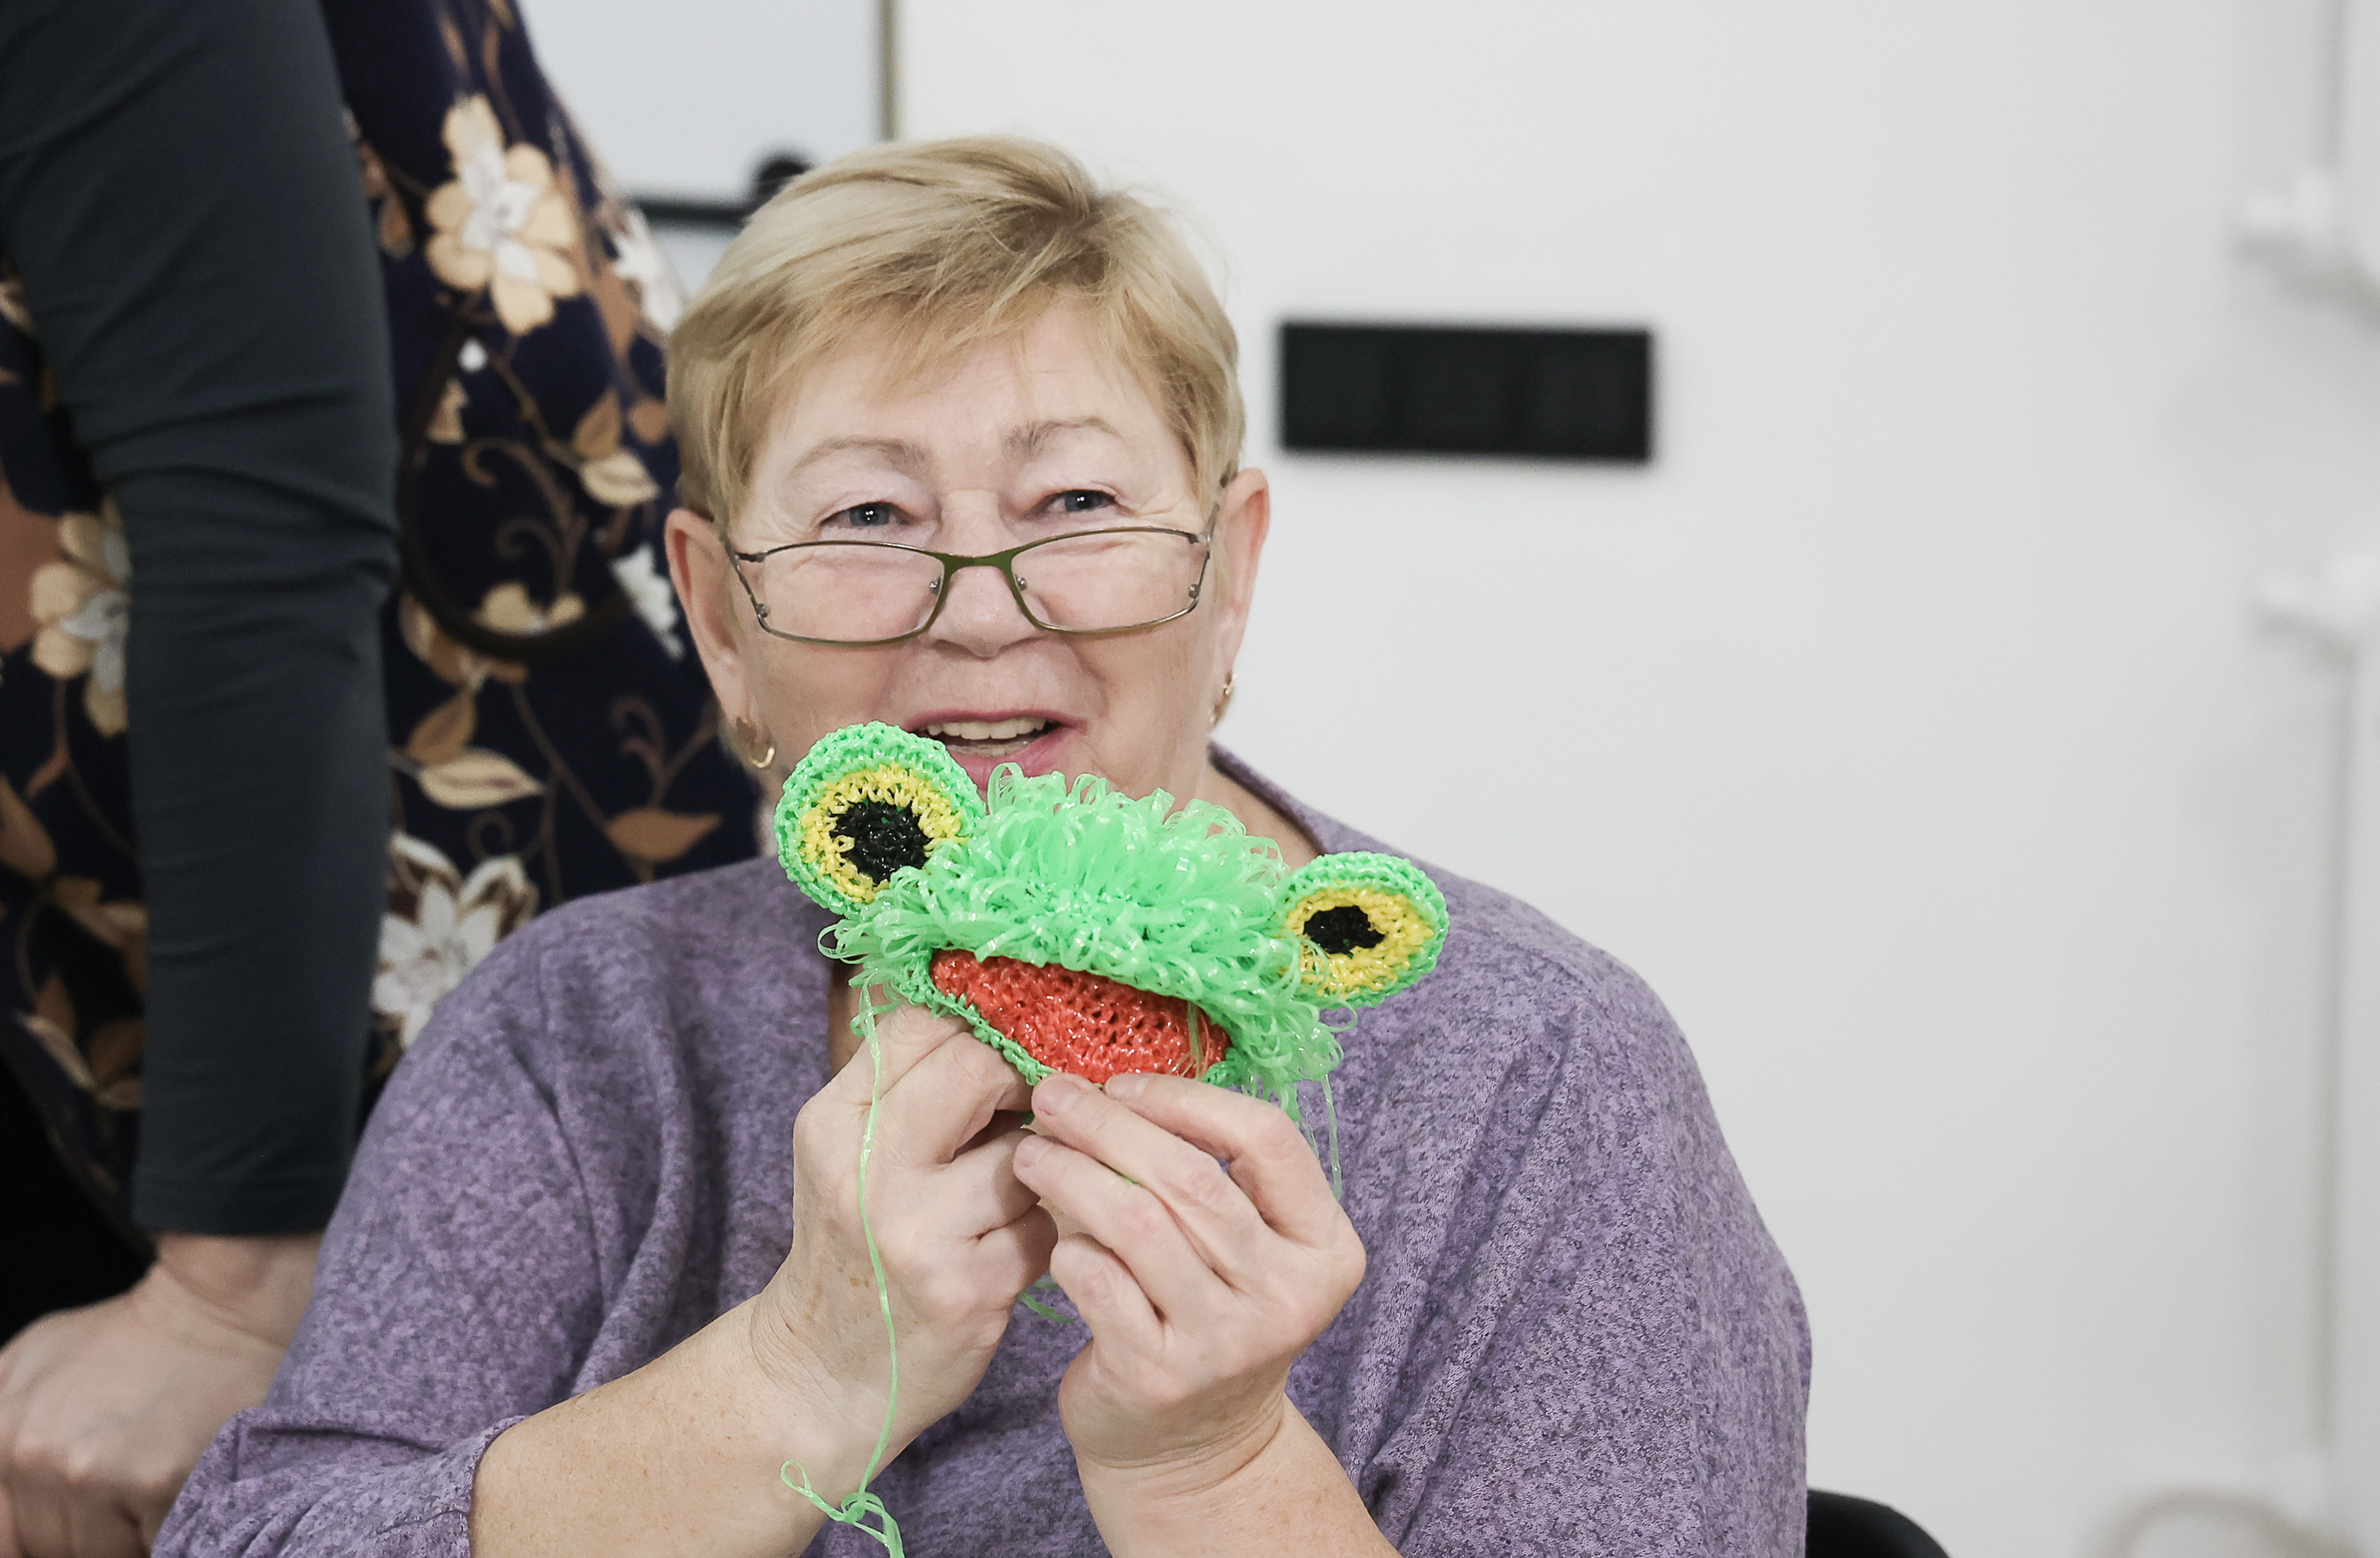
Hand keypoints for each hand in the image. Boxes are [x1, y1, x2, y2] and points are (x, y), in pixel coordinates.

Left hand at [0, 1232, 318, 1557]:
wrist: (217, 1308)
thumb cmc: (127, 1335)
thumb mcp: (28, 1361)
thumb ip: (0, 1422)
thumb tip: (5, 1492)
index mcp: (5, 1435)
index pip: (4, 1539)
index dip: (37, 1538)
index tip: (75, 1514)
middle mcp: (42, 1459)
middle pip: (54, 1548)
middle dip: (88, 1528)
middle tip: (121, 1482)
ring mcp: (100, 1475)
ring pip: (104, 1553)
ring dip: (129, 1531)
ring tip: (151, 1476)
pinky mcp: (159, 1482)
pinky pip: (155, 1542)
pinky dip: (168, 1524)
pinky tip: (180, 1479)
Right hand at [747, 1003, 1055, 1491]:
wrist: (822, 1373)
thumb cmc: (851, 1246)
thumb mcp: (847, 1155)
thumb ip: (906, 1085)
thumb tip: (997, 1009)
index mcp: (831, 1124)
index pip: (919, 1026)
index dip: (973, 1030)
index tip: (995, 1057)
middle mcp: (865, 1173)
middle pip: (978, 1066)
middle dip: (1017, 1081)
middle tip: (1022, 1113)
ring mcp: (918, 1233)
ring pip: (1028, 1147)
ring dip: (1039, 1163)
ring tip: (1012, 1190)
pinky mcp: (970, 1289)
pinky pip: (1045, 1222)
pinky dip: (1043, 1227)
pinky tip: (1012, 1244)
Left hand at [1010, 1072, 1365, 1495]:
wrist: (1192, 1454)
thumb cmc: (1206, 1320)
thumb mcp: (1243, 1252)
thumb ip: (1211, 1176)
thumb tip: (1109, 1086)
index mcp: (1325, 1248)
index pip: (1269, 1139)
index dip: (1189, 1099)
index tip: (1123, 1085)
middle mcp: (1287, 1296)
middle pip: (1192, 1177)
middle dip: (1109, 1126)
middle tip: (1053, 1099)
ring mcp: (1225, 1342)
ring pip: (1138, 1221)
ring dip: (1073, 1174)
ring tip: (1033, 1153)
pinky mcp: (1159, 1376)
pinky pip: (1098, 1280)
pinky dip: (1067, 1246)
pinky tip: (1051, 1236)